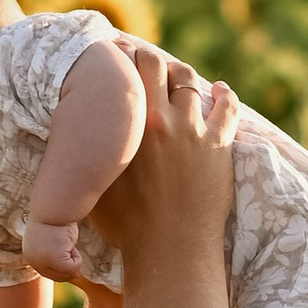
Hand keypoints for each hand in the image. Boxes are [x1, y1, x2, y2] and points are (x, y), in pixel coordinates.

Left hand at [21, 215, 84, 282]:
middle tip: (67, 244)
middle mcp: (33, 261)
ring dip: (72, 259)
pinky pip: (73, 268)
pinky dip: (77, 258)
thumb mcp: (51, 239)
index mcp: (30, 255)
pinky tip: (70, 243)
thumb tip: (75, 276)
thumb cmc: (57, 217)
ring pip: (66, 273)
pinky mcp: (55, 260)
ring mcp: (43, 262)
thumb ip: (56, 255)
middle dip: (67, 264)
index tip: (66, 249)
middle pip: (57, 277)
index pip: (47, 272)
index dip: (61, 266)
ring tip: (67, 242)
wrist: (56, 205)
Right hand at [95, 48, 237, 258]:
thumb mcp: (97, 188)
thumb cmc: (127, 227)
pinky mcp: (219, 145)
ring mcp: (194, 129)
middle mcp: (163, 118)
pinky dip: (224, 95)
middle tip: (145, 61)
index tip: (120, 56)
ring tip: (179, 77)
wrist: (169, 250)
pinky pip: (227, 108)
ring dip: (183, 76)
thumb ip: (94, 158)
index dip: (123, 58)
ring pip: (190, 82)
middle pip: (158, 66)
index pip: (127, 70)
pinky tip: (221, 91)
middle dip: (150, 60)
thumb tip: (80, 145)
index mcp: (132, 124)